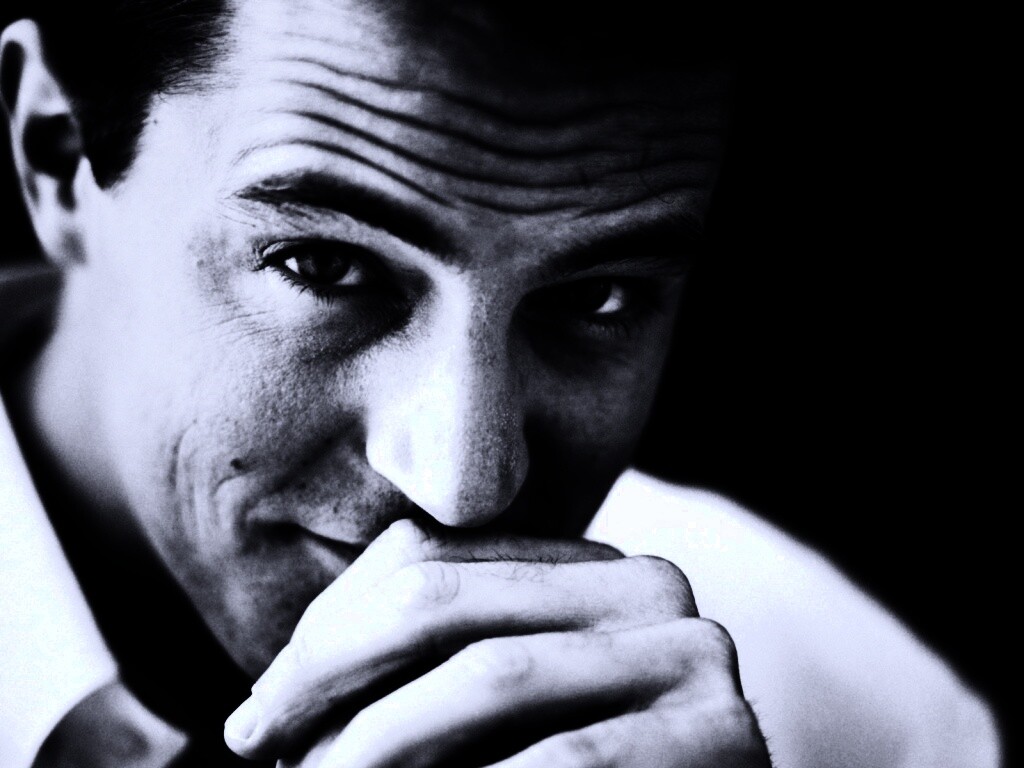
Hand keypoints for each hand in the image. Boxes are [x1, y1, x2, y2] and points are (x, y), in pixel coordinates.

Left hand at [223, 519, 770, 766]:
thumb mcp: (478, 720)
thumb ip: (410, 666)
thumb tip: (268, 703)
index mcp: (587, 561)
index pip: (430, 561)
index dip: (325, 638)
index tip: (253, 723)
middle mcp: (653, 583)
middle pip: (448, 599)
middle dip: (332, 677)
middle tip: (257, 748)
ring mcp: (697, 652)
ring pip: (495, 673)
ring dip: (381, 740)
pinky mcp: (724, 736)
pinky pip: (565, 760)